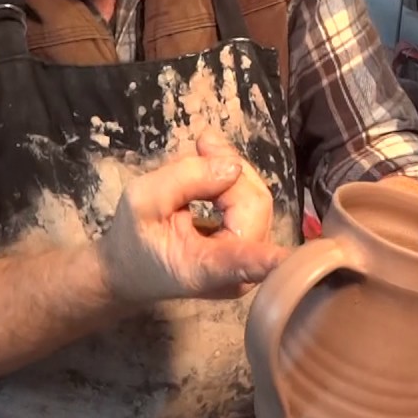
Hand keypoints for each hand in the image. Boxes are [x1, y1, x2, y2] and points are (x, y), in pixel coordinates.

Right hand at [97, 132, 286, 303]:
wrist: (130, 266)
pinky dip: (234, 181)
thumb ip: (184, 179)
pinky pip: (254, 203)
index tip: (287, 260)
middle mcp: (236, 272)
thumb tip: (232, 167)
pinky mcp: (252, 248)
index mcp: (203, 268)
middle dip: (229, 169)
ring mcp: (249, 263)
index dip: (265, 259)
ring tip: (200, 154)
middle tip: (200, 145)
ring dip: (230, 171)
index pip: (242, 264)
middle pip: (253, 204)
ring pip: (256, 199)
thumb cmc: (133, 237)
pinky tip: (211, 169)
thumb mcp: (141, 200)